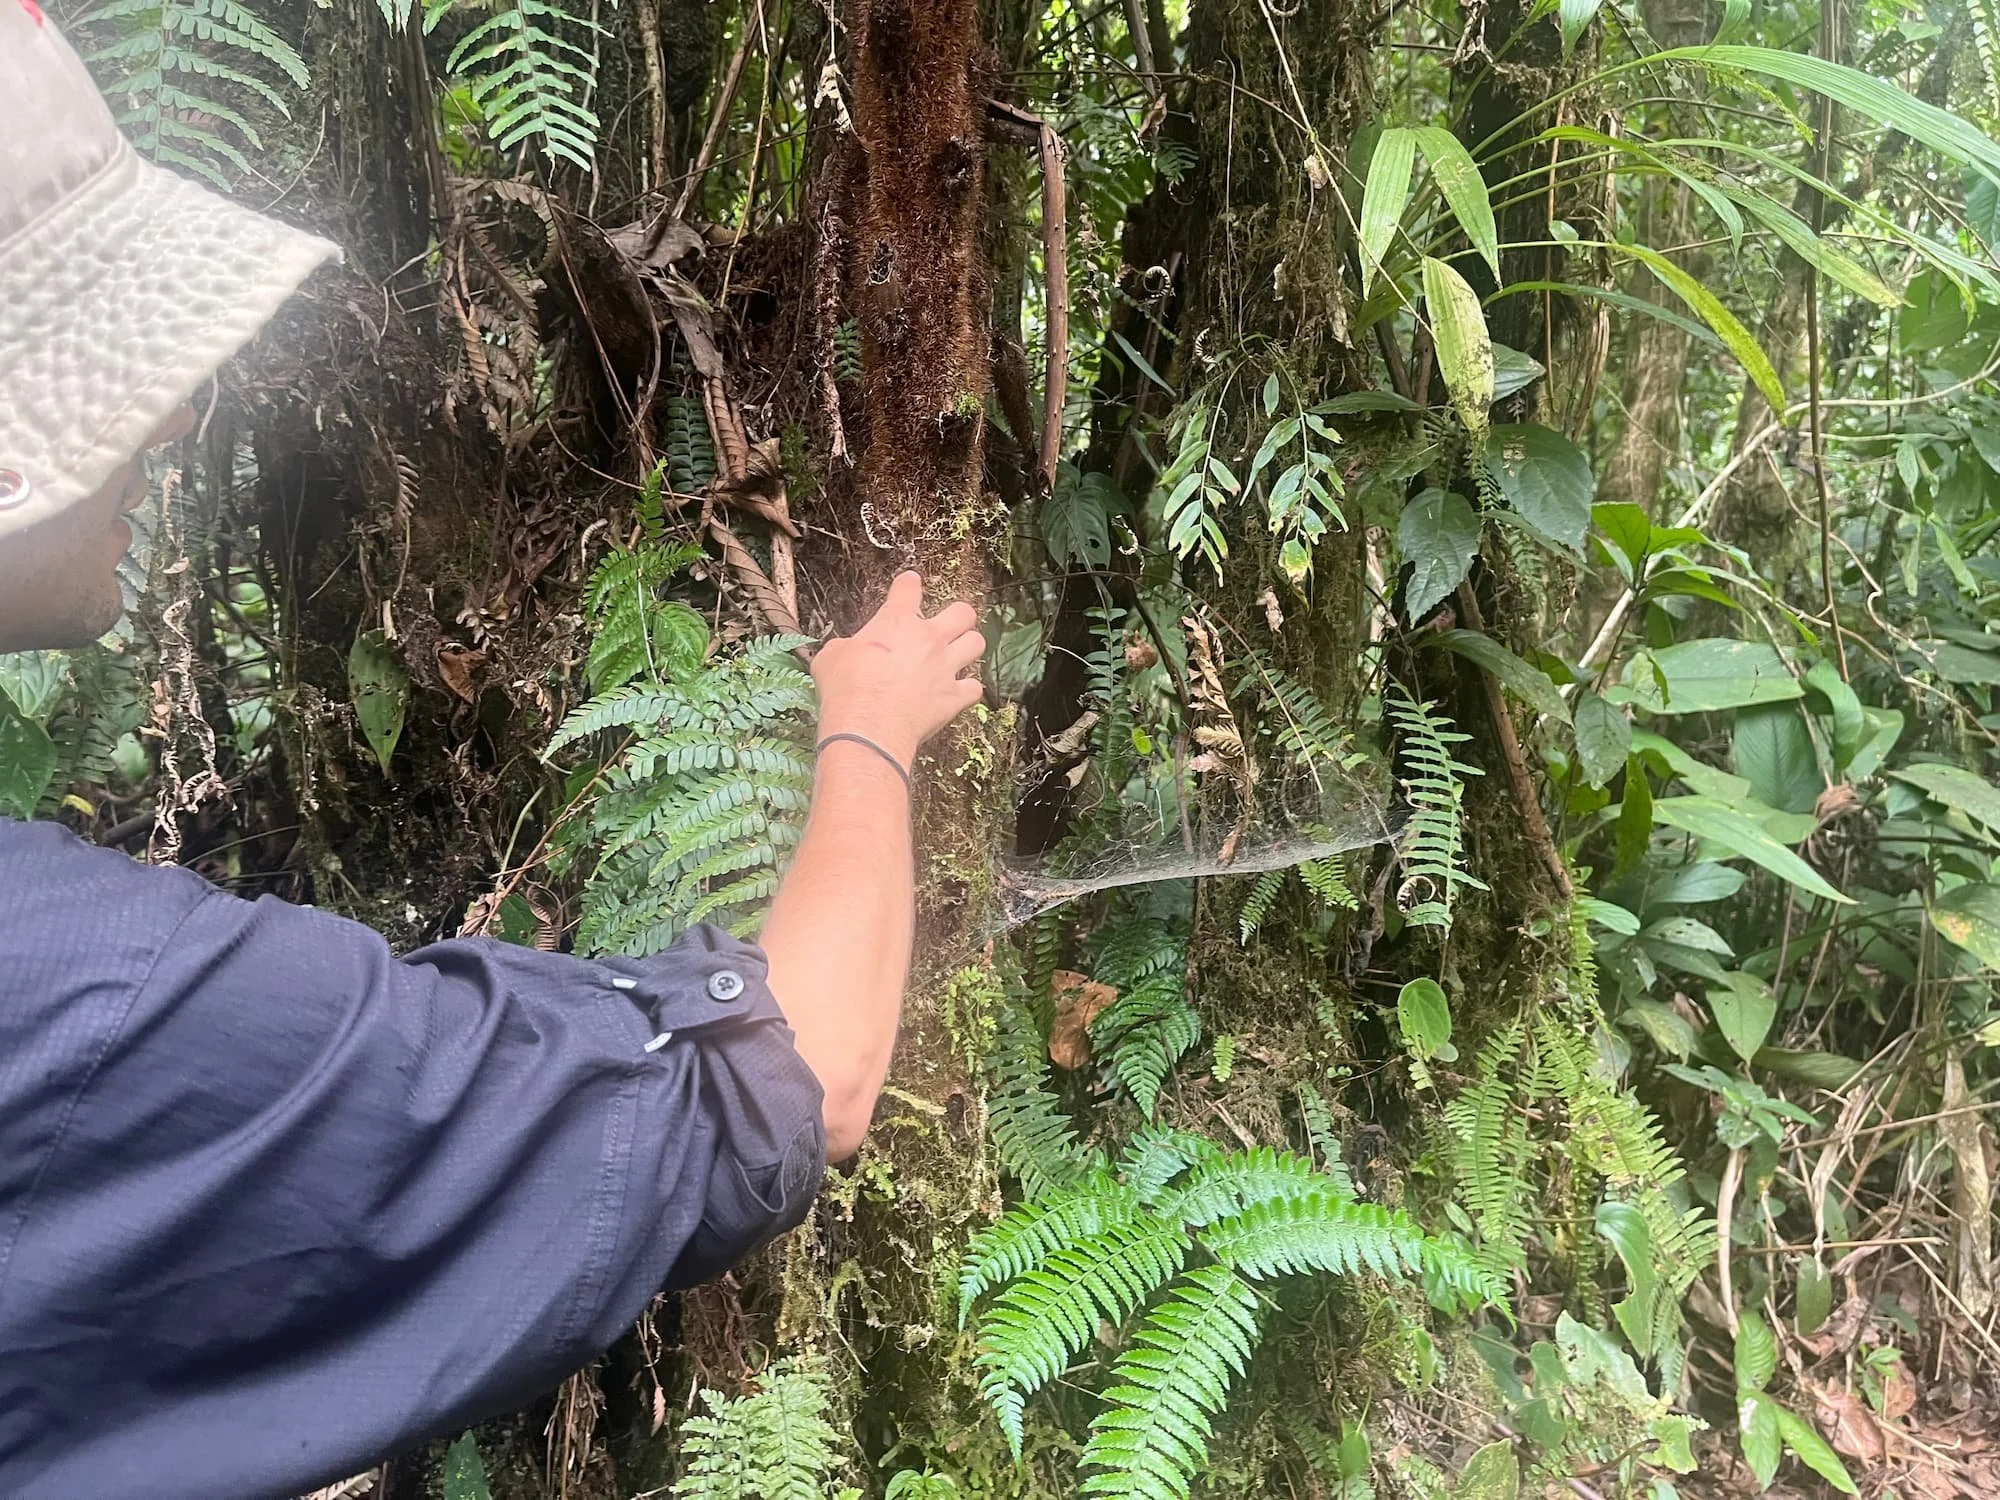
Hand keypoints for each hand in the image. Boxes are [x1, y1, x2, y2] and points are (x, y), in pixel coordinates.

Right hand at [812, 572, 983, 767]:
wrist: (867, 726)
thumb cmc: (845, 689)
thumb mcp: (831, 657)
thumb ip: (846, 648)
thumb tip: (845, 652)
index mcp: (896, 621)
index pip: (907, 589)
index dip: (908, 584)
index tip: (909, 583)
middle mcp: (928, 639)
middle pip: (962, 612)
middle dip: (958, 615)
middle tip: (948, 624)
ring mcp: (945, 667)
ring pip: (976, 643)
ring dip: (968, 646)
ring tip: (957, 654)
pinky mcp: (953, 698)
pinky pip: (974, 688)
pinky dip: (968, 690)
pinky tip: (958, 692)